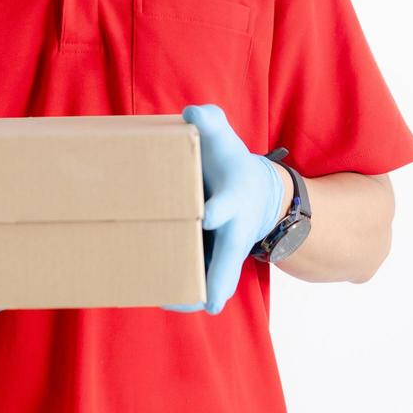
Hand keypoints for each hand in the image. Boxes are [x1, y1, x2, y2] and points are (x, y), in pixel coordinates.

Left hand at [165, 103, 285, 314]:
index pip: (227, 206)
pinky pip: (202, 287)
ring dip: (193, 296)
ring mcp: (226, 252)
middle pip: (229, 262)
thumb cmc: (230, 163)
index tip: (206, 215)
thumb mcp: (224, 138)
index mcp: (233, 199)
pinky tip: (155, 296)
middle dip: (216, 277)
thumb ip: (210, 121)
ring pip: (217, 285)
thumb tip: (191, 113)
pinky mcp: (214, 263)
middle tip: (200, 298)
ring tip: (161, 299)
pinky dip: (184, 296)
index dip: (217, 210)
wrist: (256, 195)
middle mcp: (233, 231)